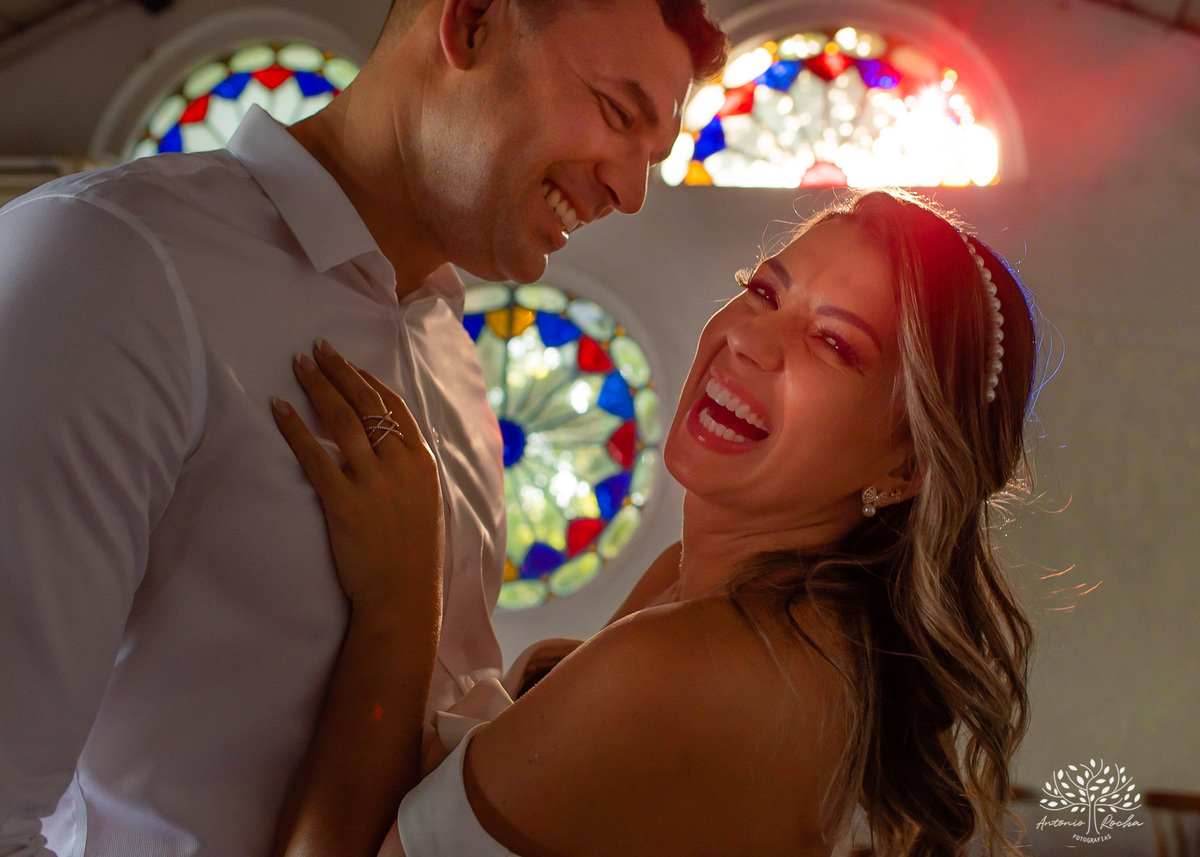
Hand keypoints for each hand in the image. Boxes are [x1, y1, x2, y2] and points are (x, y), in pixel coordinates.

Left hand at [271, 339, 443, 609]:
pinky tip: (278, 408)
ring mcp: (372, 481)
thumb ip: (408, 470)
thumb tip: (386, 446)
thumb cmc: (413, 555)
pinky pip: (314, 455)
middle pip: (366, 403)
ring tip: (298, 365)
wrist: (403, 595)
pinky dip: (295, 428)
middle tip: (318, 347)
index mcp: (422, 462)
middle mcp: (399, 464)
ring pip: (341, 420)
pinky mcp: (343, 501)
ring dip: (317, 387)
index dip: (369, 380)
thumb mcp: (424, 503)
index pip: (394, 407)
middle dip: (340, 370)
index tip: (349, 364)